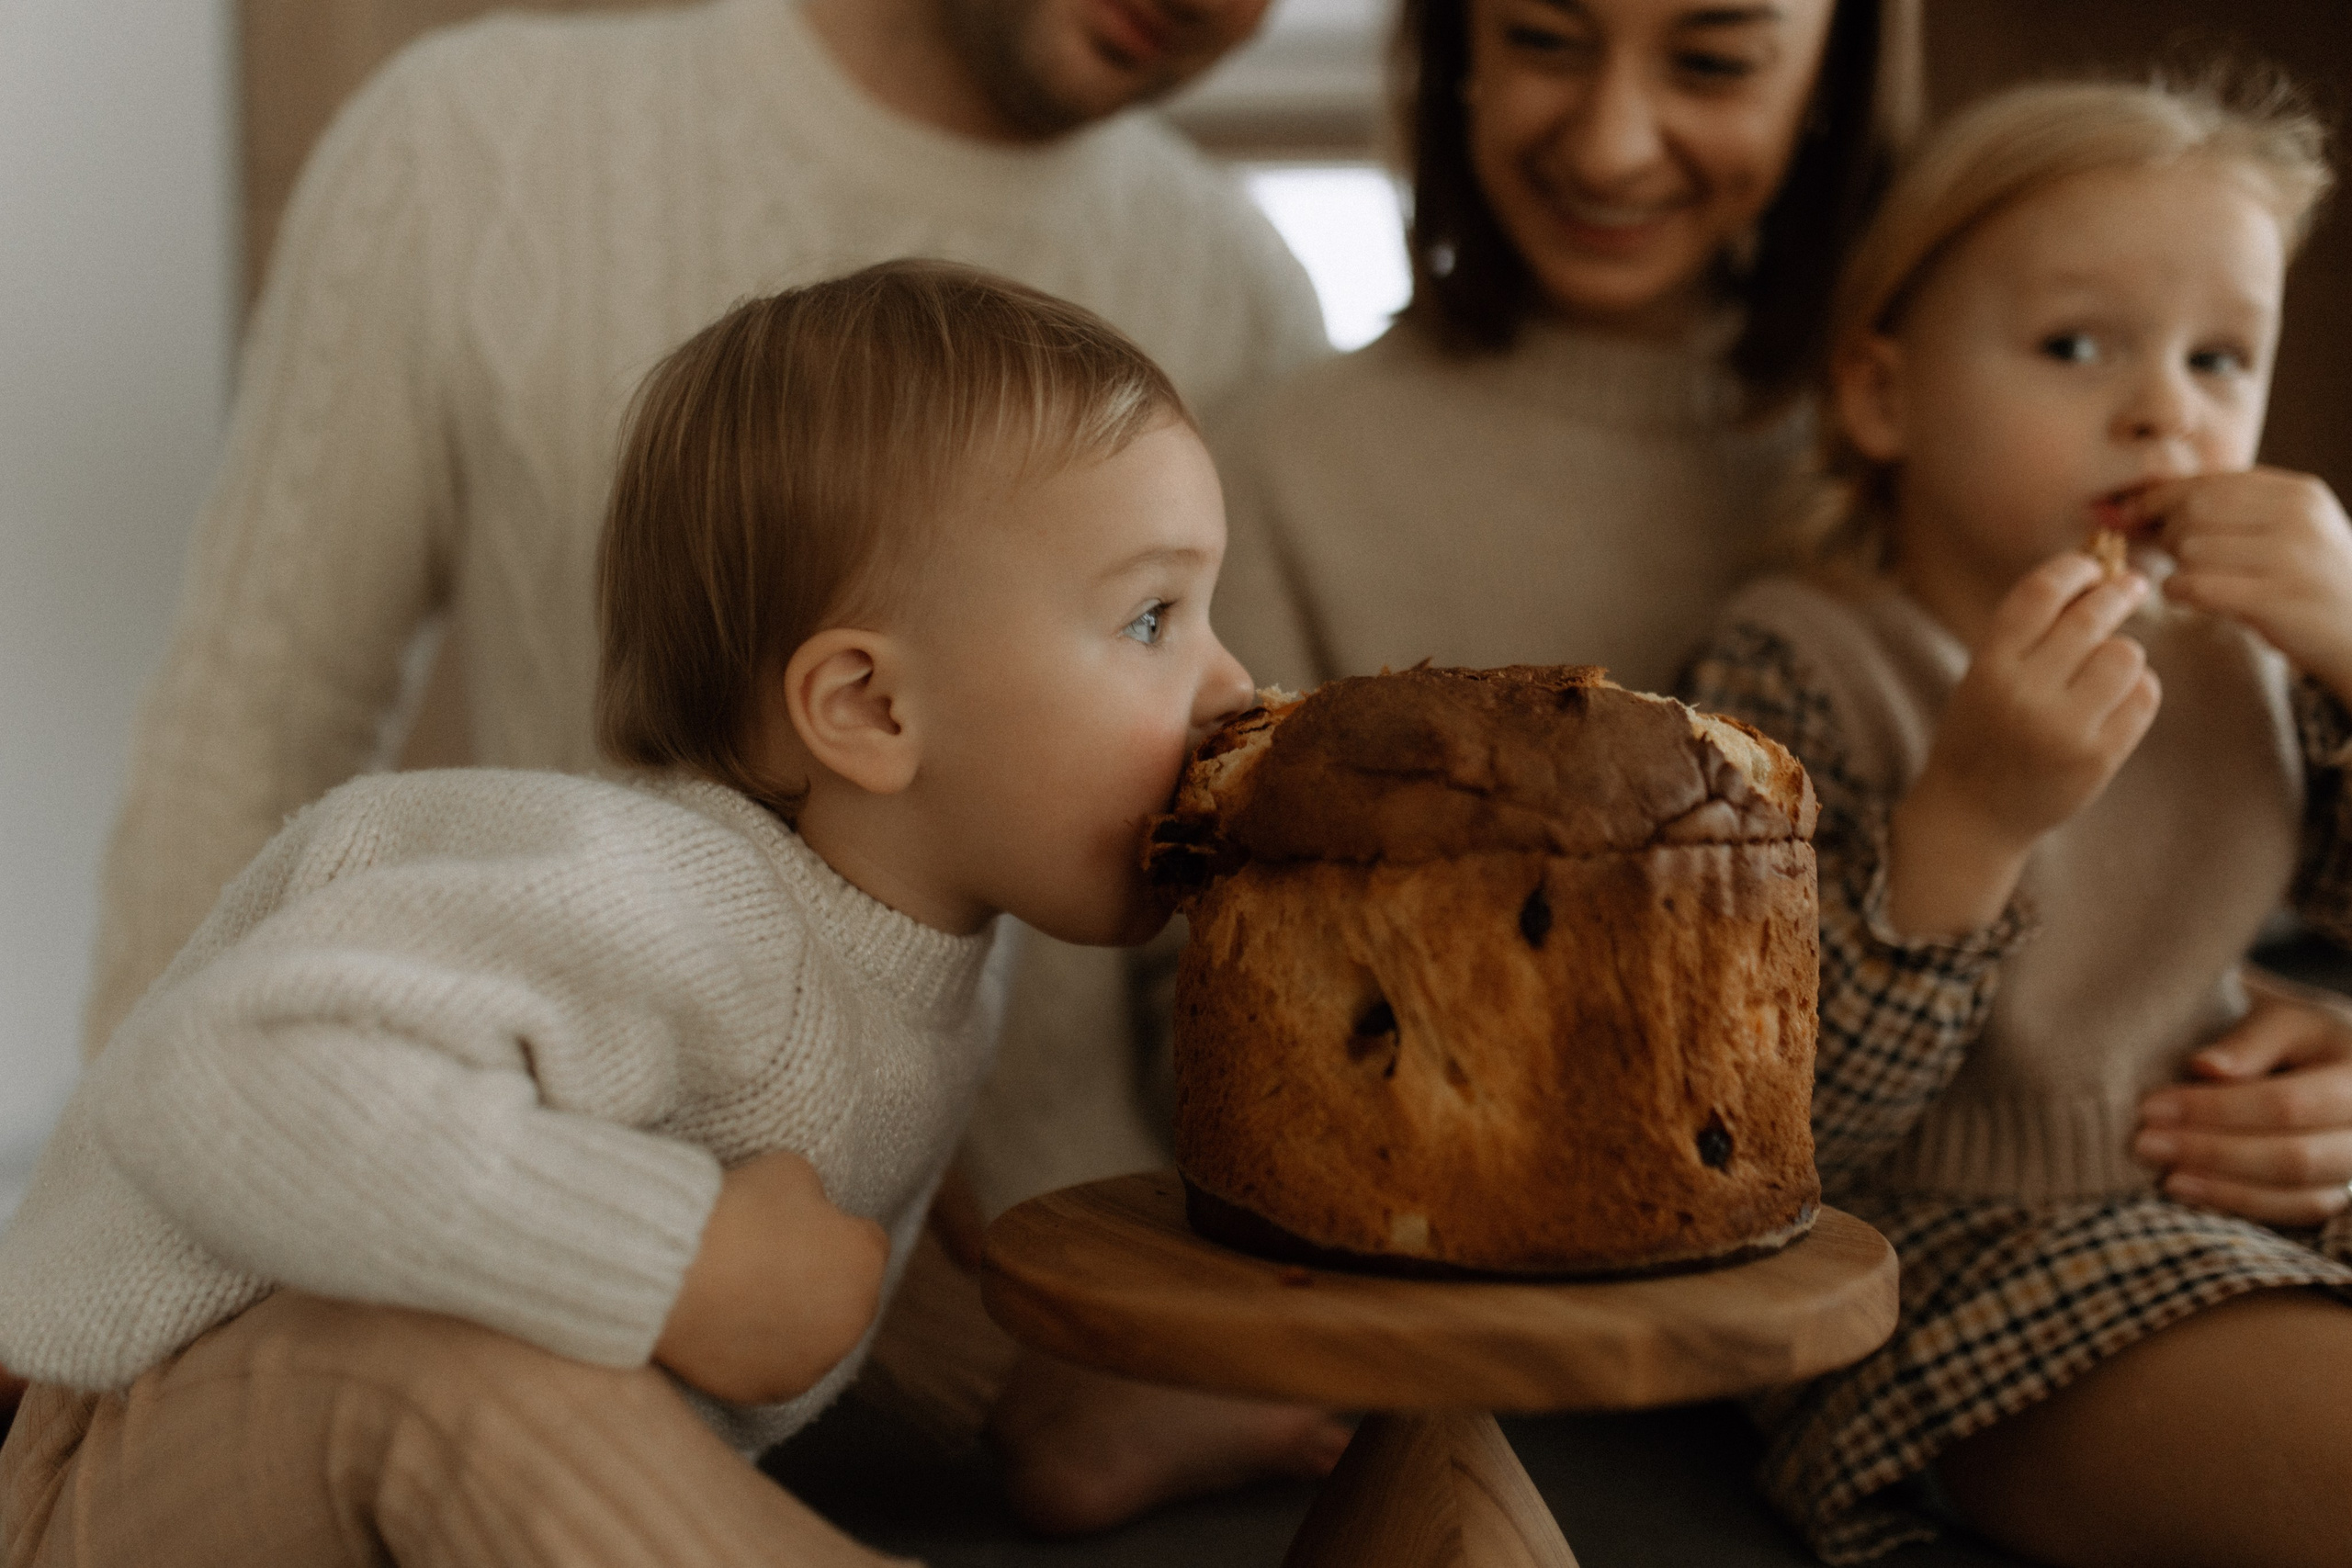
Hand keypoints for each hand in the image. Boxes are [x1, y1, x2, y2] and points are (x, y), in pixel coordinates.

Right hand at [654, 1148, 889, 1404]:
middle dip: (817, 1278)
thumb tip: (809, 1211)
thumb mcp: (790, 1172)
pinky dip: (758, 1352)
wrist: (673, 1270)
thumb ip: (815, 1197)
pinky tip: (728, 1325)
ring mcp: (817, 1361)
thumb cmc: (736, 1213)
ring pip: (813, 1336)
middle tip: (766, 1262)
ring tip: (743, 1295)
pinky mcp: (775, 1391)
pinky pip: (776, 1368)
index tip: (794, 1226)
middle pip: (843, 1293)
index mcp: (867, 1260)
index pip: (863, 1241)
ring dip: (792, 1320)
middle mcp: (855, 1318)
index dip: (828, 1229)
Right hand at [1887, 553, 2160, 936]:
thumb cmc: (1982, 733)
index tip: (2093, 565)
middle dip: (2118, 593)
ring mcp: (2064, 728)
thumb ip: (2030, 634)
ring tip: (2109, 667)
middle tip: (2132, 586)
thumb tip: (2096, 576)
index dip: (2074, 568)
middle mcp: (2024, 694)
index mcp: (1989, 667)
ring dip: (2124, 652)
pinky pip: (2143, 697)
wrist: (1973, 815)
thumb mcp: (1985, 676)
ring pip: (2125, 655)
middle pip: (2090, 618)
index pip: (2040, 593)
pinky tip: (2118, 698)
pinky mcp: (2098, 757)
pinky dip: (2138, 688)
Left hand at [2131, 468, 2351, 700]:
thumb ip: (2232, 511)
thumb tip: (2139, 503)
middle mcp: (2297, 517)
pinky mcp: (2277, 600)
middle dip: (2167, 531)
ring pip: (2192, 547)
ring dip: (2176, 566)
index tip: (2132, 513)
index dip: (2162, 497)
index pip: (2211, 481)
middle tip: (2169, 554)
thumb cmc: (2307, 585)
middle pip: (2195, 509)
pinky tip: (2187, 597)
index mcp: (2298, 493)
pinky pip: (2198, 586)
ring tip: (2193, 580)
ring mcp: (2290, 557)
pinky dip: (2178, 592)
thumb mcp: (2286, 532)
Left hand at [2135, 989, 2351, 1226]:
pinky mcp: (2340, 1196)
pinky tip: (2192, 1194)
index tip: (2151, 1108)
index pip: (2288, 1104)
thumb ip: (2248, 1041)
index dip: (2217, 1110)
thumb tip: (2205, 1067)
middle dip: (2214, 1154)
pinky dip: (2243, 1208)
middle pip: (2295, 1158)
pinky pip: (2297, 1214)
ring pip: (2301, 1197)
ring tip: (2165, 1177)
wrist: (2321, 1061)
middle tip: (2145, 1144)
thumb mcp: (2278, 1018)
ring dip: (2226, 1190)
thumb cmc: (2293, 1037)